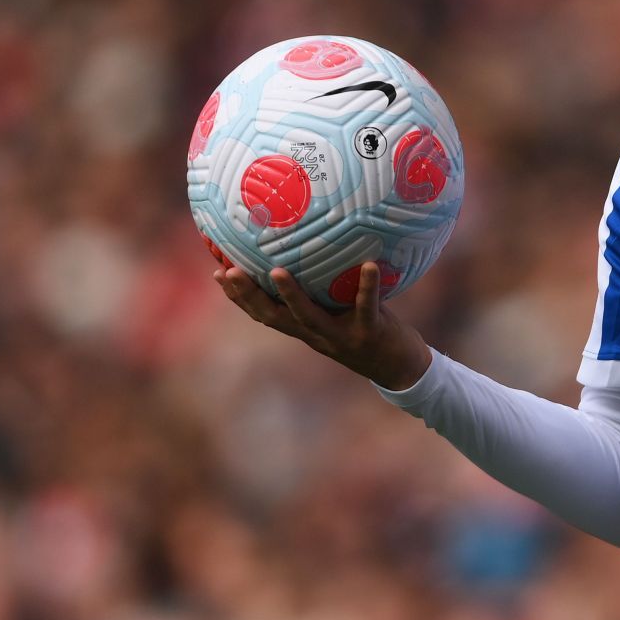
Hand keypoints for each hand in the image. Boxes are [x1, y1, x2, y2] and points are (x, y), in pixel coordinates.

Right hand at [213, 262, 431, 389]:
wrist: (401, 368)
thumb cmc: (369, 331)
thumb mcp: (340, 313)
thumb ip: (324, 291)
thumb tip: (313, 250)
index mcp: (306, 329)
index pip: (264, 314)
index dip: (239, 297)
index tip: (218, 272)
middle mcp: (317, 336)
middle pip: (274, 317)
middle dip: (249, 295)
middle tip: (229, 270)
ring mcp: (341, 337)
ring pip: (309, 317)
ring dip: (291, 295)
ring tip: (277, 270)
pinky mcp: (369, 333)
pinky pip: (367, 306)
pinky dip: (368, 286)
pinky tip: (369, 264)